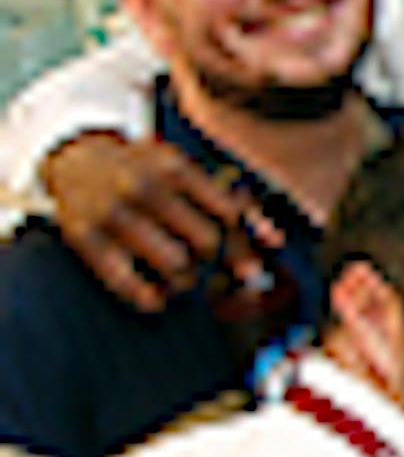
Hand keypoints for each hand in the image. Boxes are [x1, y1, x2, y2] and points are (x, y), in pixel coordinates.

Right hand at [44, 133, 281, 314]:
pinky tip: (157, 298)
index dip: (242, 243)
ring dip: (186, 281)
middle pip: (207, 242)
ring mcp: (114, 212)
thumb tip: (275, 241)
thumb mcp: (185, 171)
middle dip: (214, 261)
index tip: (246, 264)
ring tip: (183, 278)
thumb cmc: (145, 170)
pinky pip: (129, 283)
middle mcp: (144, 187)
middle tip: (205, 264)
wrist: (74, 157)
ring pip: (176, 266)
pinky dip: (150, 298)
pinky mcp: (86, 238)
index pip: (228, 214)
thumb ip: (232, 201)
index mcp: (174, 167)